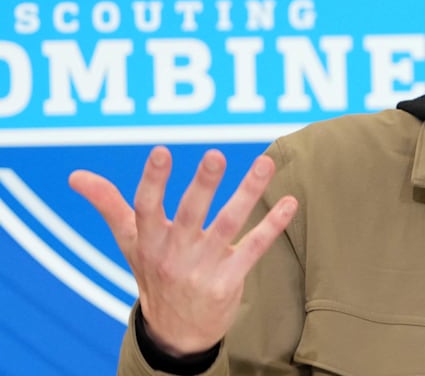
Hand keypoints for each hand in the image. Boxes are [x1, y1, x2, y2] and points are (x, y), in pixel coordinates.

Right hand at [69, 146, 297, 355]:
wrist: (176, 332)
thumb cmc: (154, 273)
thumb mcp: (129, 242)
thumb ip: (108, 205)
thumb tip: (75, 175)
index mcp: (149, 240)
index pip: (146, 208)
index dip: (153, 181)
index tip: (161, 151)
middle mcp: (175, 253)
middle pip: (190, 213)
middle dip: (203, 185)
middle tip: (215, 155)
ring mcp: (204, 267)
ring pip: (229, 224)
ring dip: (248, 193)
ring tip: (265, 162)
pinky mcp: (230, 279)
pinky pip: (254, 248)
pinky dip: (273, 225)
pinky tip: (291, 202)